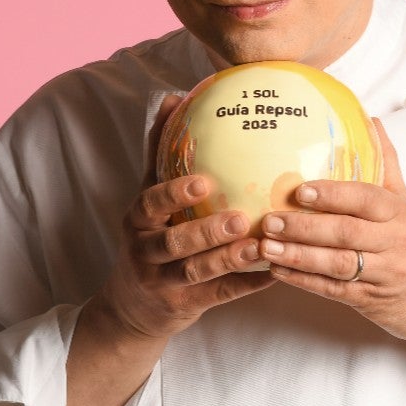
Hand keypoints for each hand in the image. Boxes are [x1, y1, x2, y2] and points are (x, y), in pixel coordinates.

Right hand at [92, 95, 274, 340]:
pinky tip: (275, 273)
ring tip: (261, 246)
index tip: (204, 181)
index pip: (151, 203)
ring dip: (230, 259)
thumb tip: (172, 97)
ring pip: (197, 271)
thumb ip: (160, 152)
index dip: (174, 194)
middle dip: (206, 232)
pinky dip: (246, 285)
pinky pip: (219, 295)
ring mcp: (163, 282)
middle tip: (239, 218)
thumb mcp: (147, 197)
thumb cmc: (151, 236)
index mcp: (139, 219)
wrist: (130, 308)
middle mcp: (146, 250)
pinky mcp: (184, 306)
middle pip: (175, 242)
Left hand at [259, 118, 405, 351]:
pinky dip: (304, 281)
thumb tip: (372, 121)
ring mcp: (383, 274)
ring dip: (298, 256)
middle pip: (346, 232)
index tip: (301, 190)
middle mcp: (394, 242)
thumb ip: (386, 165)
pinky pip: (334, 290)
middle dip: (305, 227)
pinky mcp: (370, 301)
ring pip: (337, 264)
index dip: (333, 194)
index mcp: (400, 214)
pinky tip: (279, 272)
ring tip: (267, 248)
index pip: (366, 199)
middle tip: (271, 220)